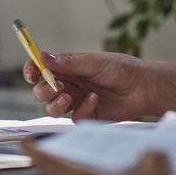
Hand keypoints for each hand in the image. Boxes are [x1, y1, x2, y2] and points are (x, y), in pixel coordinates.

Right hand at [24, 51, 154, 119]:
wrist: (143, 88)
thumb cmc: (122, 70)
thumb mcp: (94, 62)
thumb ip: (68, 62)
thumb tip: (42, 56)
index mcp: (67, 67)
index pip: (40, 68)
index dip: (31, 71)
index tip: (31, 74)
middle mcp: (68, 84)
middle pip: (41, 91)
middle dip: (43, 91)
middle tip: (55, 88)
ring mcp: (76, 101)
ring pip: (52, 108)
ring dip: (55, 104)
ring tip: (68, 98)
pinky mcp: (87, 116)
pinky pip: (74, 118)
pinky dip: (81, 110)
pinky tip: (94, 100)